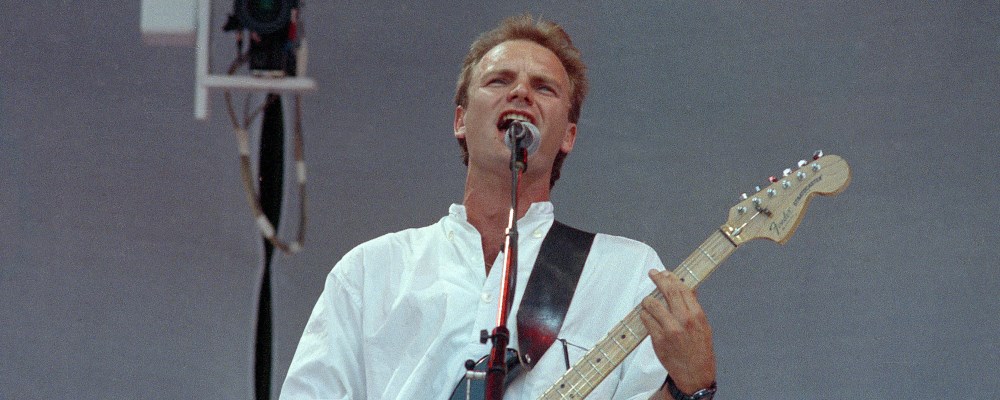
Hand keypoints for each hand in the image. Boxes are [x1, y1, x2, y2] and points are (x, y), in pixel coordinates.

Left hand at [640, 270, 716, 394]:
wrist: (695, 374)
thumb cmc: (699, 349)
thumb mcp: (703, 326)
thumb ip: (694, 307)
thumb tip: (688, 288)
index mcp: (697, 315)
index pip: (682, 288)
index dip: (672, 278)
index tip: (665, 272)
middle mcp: (684, 320)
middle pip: (668, 291)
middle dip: (658, 279)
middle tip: (652, 273)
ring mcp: (670, 330)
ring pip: (652, 304)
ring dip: (647, 300)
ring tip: (647, 301)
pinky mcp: (658, 340)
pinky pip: (646, 320)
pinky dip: (644, 315)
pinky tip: (646, 316)